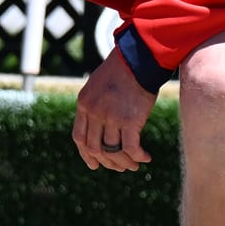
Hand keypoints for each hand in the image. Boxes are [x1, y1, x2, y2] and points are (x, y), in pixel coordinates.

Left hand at [72, 49, 154, 172]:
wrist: (139, 58)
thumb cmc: (123, 70)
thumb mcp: (99, 86)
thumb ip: (94, 105)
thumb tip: (99, 129)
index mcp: (84, 104)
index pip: (79, 137)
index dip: (87, 155)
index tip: (95, 164)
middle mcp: (94, 112)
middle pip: (95, 148)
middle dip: (107, 162)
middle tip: (119, 167)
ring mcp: (111, 117)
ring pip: (113, 151)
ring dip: (124, 162)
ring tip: (134, 165)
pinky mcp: (130, 120)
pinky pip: (130, 148)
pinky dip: (138, 156)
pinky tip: (145, 158)